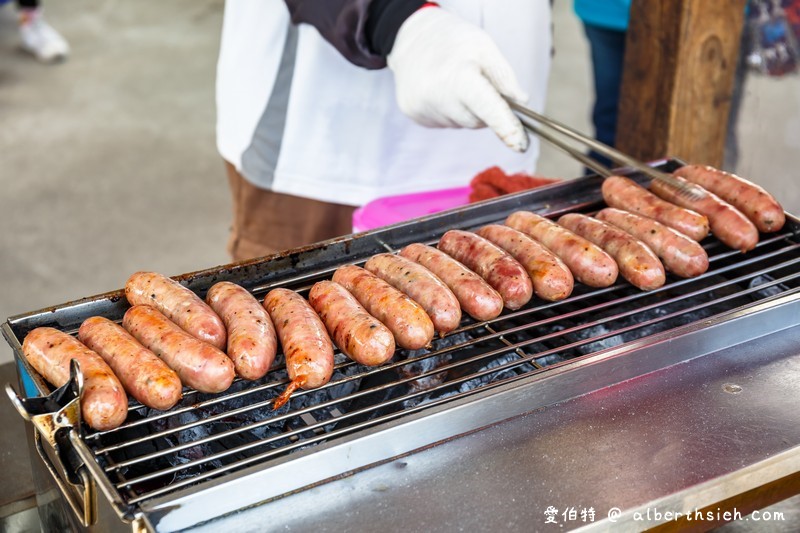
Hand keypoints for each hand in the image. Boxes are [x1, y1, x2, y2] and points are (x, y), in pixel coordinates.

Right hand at [388, 6, 529, 151]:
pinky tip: (441, 90)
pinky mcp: (413, 114)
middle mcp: (437, 96)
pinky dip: (449, 110)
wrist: (411, 37)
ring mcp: (422, 108)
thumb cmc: (453, 40)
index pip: (488, 110)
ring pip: (461, 123)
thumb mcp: (485, 47)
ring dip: (465, 109)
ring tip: (453, 82)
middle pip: (476, 121)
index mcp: (458, 77)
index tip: (521, 145)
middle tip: (477, 83)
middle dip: (484, 109)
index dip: (506, 128)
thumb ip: (504, 77)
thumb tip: (521, 103)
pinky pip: (444, 122)